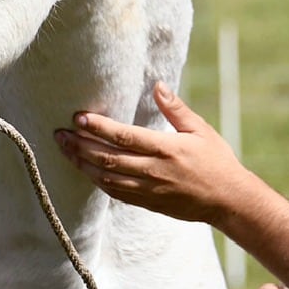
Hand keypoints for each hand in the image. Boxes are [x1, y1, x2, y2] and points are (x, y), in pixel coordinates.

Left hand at [54, 82, 255, 223]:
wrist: (229, 201)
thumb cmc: (217, 161)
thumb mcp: (200, 130)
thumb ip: (175, 109)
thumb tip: (157, 85)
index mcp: (165, 148)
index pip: (123, 136)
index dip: (97, 127)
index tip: (78, 117)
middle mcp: (153, 170)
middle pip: (107, 158)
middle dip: (80, 145)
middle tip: (59, 134)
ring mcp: (149, 189)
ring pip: (106, 177)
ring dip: (82, 164)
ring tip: (65, 150)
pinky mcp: (148, 203)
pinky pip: (115, 193)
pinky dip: (96, 181)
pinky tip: (85, 170)